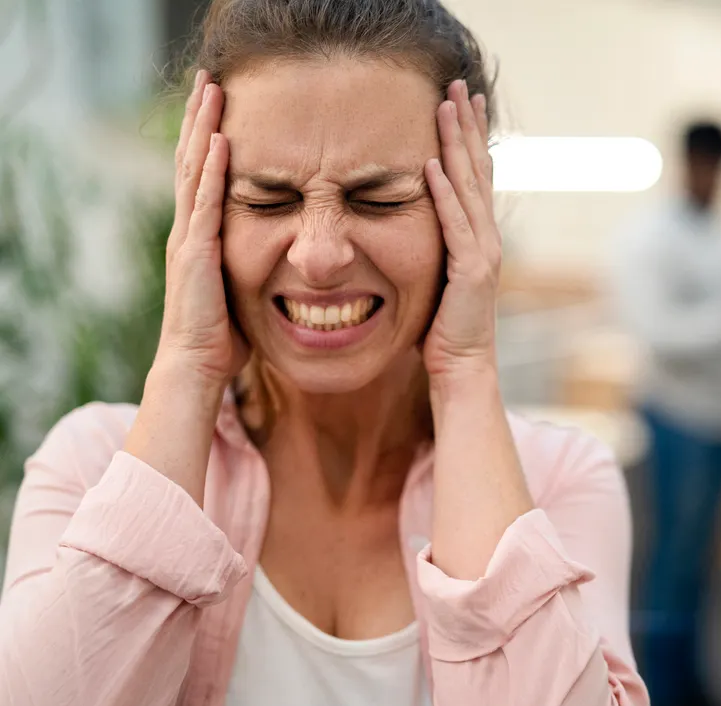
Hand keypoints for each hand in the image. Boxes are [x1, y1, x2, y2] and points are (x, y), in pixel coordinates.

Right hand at [157, 70, 247, 389]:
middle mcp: (190, 229)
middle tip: (211, 79)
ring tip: (213, 91)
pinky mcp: (197, 253)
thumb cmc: (225, 336)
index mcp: (201, 236)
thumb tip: (286, 261)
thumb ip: (256, 265)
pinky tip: (223, 141)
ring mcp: (189, 238)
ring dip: (204, 128)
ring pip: (195, 171)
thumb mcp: (245, 289)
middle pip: (194, 161)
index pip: (204, 176)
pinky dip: (214, 170)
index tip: (220, 105)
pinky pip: (206, 203)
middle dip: (202, 119)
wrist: (197, 366)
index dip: (209, 138)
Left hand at [422, 80, 501, 383]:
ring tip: (448, 107)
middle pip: (477, 169)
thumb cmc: (444, 329)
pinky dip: (444, 192)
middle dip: (468, 125)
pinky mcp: (471, 270)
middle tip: (459, 84)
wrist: (463, 367)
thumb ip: (434, 247)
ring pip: (469, 187)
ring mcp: (483, 252)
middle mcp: (486, 237)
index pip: (474, 175)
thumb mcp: (437, 277)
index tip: (460, 101)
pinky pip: (455, 223)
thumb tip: (413, 224)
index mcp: (478, 236)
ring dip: (457, 144)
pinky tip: (432, 164)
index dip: (469, 136)